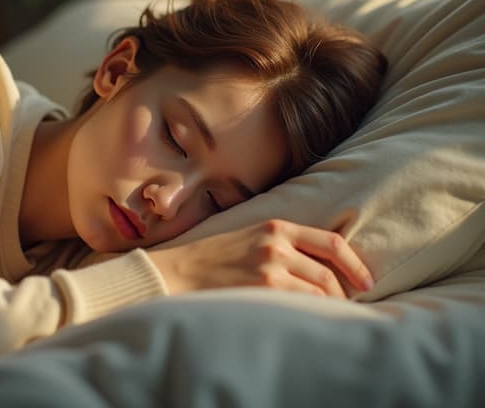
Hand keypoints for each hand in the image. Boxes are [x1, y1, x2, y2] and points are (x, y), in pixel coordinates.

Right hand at [148, 219, 373, 297]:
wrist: (178, 269)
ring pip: (319, 291)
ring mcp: (270, 266)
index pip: (332, 242)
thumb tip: (321, 265)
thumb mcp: (250, 234)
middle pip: (329, 272)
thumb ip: (283, 242)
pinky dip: (311, 313)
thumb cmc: (213, 255)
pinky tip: (308, 319)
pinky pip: (300, 304)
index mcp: (276, 225)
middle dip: (344, 294)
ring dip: (329, 307)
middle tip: (347, 307)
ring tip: (327, 316)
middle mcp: (277, 243)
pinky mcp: (262, 287)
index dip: (356, 264)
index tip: (366, 281)